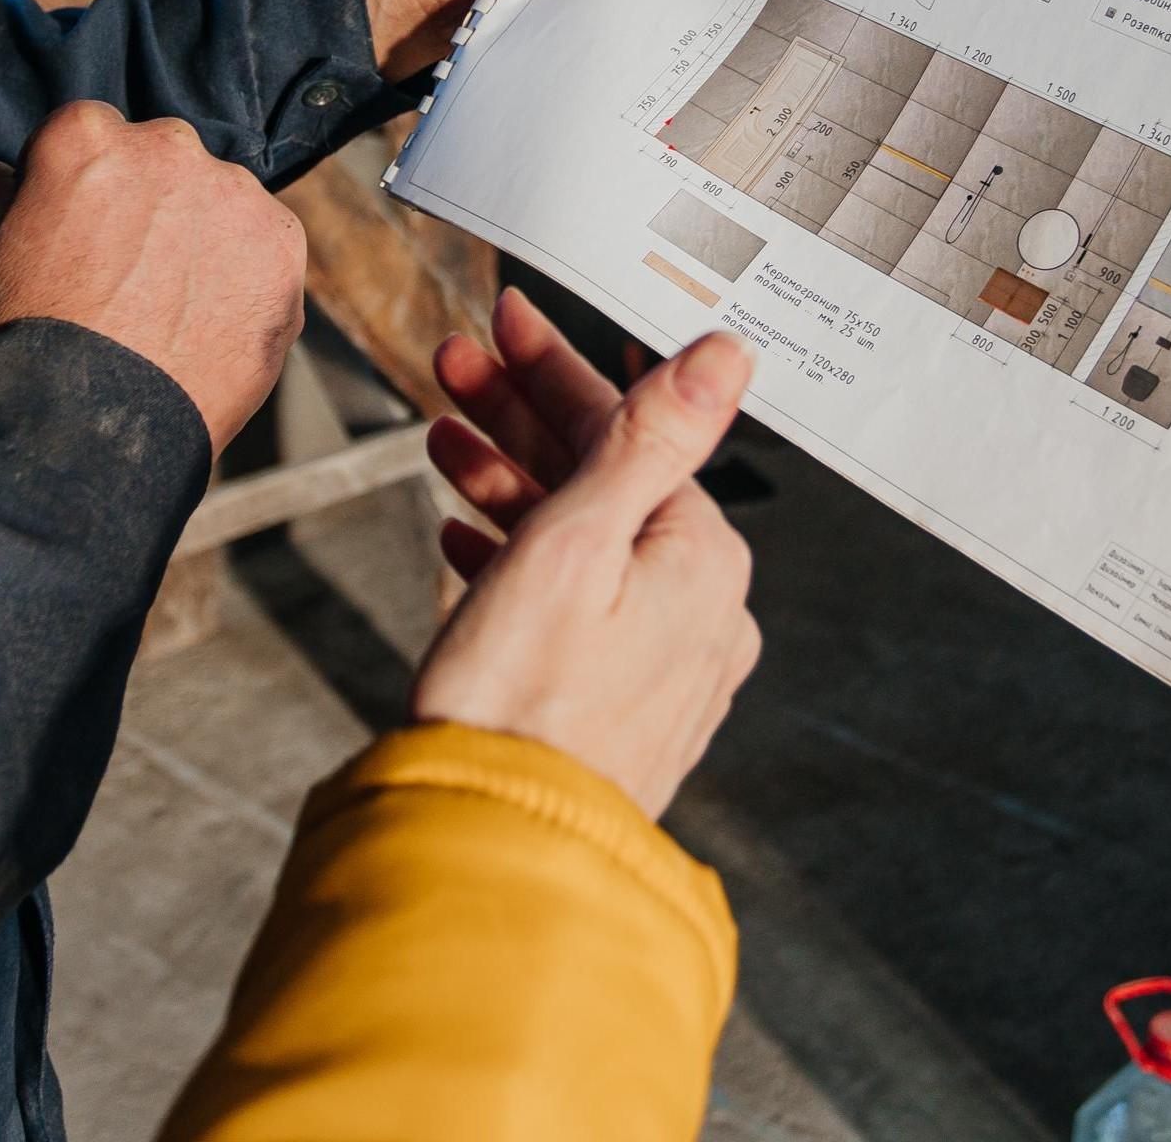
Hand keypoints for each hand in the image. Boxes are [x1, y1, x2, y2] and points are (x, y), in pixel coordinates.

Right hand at [0, 102, 305, 451]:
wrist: (100, 415)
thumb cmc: (28, 333)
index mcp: (88, 135)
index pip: (93, 135)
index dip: (85, 184)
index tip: (81, 228)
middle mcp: (168, 145)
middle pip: (162, 160)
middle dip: (150, 200)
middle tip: (130, 269)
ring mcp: (233, 191)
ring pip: (219, 200)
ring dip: (203, 234)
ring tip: (173, 304)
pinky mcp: (281, 240)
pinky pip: (264, 244)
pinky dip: (246, 273)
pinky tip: (211, 318)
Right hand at [410, 290, 760, 818]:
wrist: (487, 849)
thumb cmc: (519, 703)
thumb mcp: (576, 540)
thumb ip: (649, 437)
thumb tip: (729, 352)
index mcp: (705, 564)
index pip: (629, 434)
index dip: (552, 369)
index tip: (502, 321)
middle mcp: (704, 616)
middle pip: (609, 484)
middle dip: (521, 419)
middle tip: (453, 367)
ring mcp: (664, 669)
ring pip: (587, 545)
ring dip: (510, 484)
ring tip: (441, 442)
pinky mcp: (617, 712)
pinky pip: (576, 611)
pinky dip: (520, 564)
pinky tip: (465, 540)